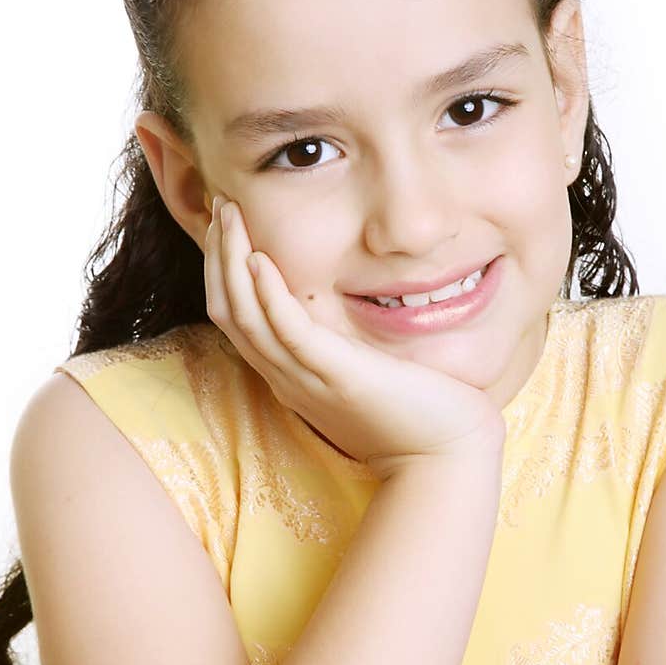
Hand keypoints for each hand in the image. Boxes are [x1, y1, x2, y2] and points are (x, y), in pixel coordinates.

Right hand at [204, 198, 504, 478]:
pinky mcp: (338, 378)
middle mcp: (289, 379)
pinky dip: (268, 296)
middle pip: (229, 313)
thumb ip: (344, 342)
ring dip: (231, 263)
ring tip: (230, 216)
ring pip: (245, 319)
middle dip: (218, 257)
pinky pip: (288, 334)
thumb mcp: (366, 371)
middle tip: (221, 207)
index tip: (229, 225)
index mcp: (291, 377)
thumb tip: (341, 304)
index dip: (224, 271)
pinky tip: (260, 260)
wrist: (446, 457)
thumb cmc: (418, 414)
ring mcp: (308, 381)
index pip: (236, 319)